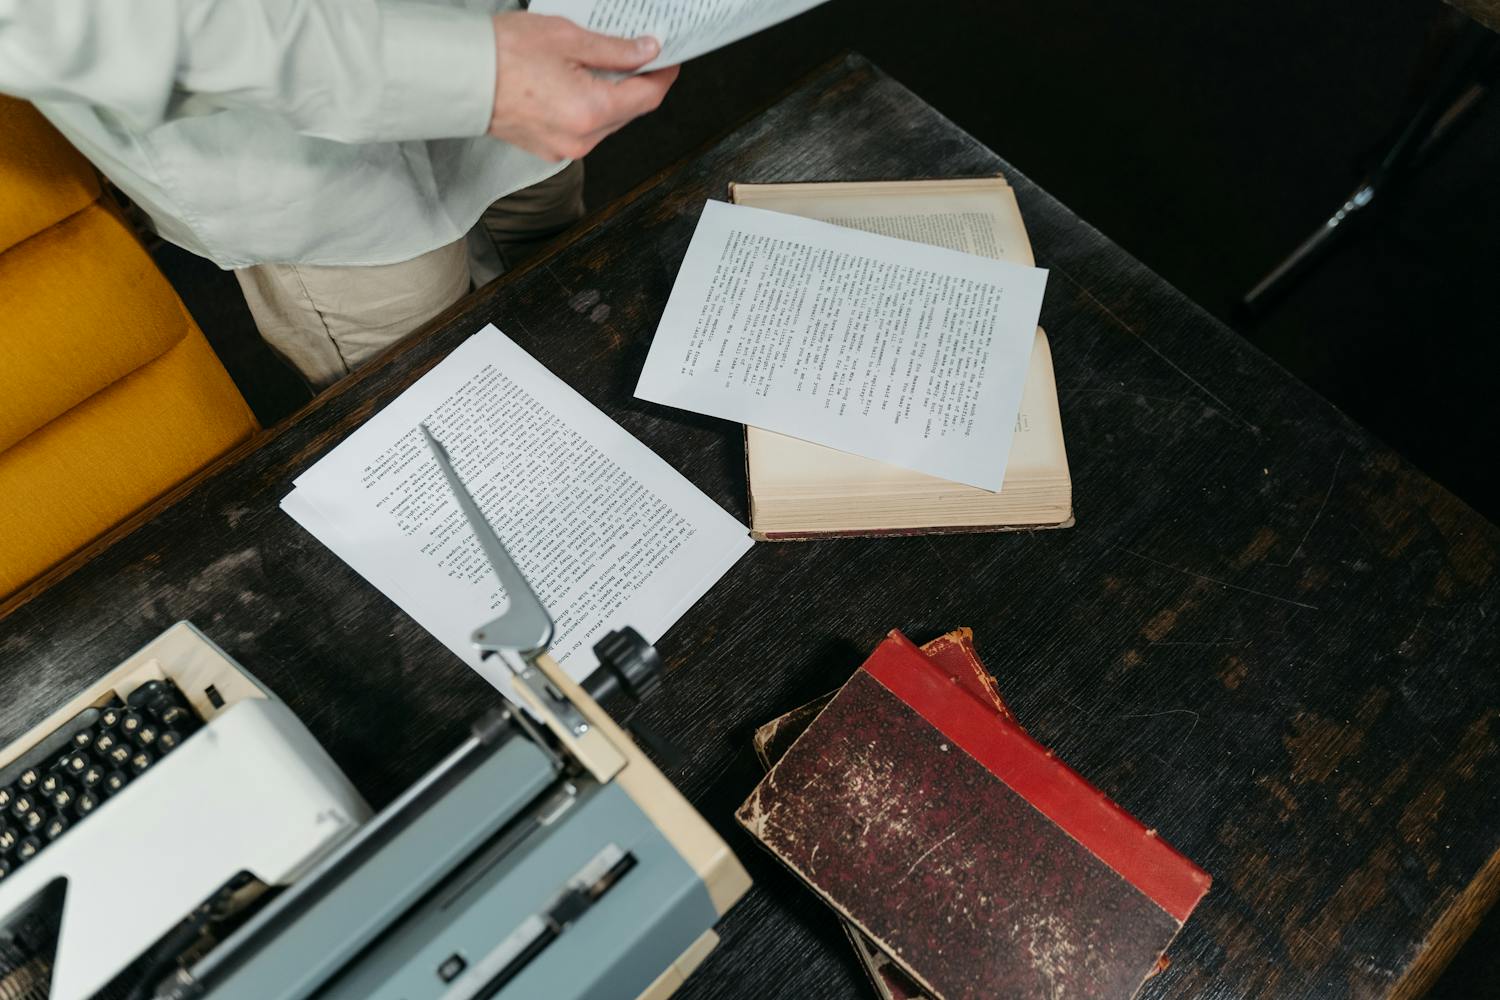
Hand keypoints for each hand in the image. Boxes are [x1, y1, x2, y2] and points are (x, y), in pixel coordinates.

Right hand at [488, 12, 679, 160]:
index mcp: (591, 112)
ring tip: (606, 63)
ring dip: (613, 95)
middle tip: (640, 53)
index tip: (669, 58)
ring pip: (607, 122)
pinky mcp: (548, 147)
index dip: (663, 75)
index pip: (647, 97)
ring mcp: (563, 147)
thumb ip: (614, 50)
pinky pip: (584, 128)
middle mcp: (581, 139)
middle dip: (639, 83)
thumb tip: (646, 52)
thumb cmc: (501, 55)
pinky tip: (581, 81)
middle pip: (629, 112)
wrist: (458, 76)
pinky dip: (590, 106)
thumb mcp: (568, 38)